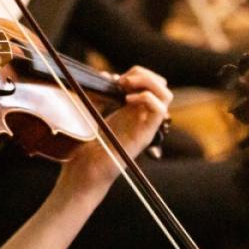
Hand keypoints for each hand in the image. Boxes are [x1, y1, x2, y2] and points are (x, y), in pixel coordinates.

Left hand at [55, 66, 171, 196]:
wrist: (83, 173)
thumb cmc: (84, 148)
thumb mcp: (89, 112)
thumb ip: (99, 94)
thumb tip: (105, 75)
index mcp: (131, 111)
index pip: (150, 84)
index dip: (137, 74)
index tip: (116, 78)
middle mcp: (141, 118)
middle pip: (162, 86)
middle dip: (144, 75)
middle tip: (122, 81)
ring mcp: (145, 127)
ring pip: (166, 95)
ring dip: (147, 83)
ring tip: (127, 87)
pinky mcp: (144, 137)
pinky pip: (160, 111)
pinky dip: (146, 98)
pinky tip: (127, 100)